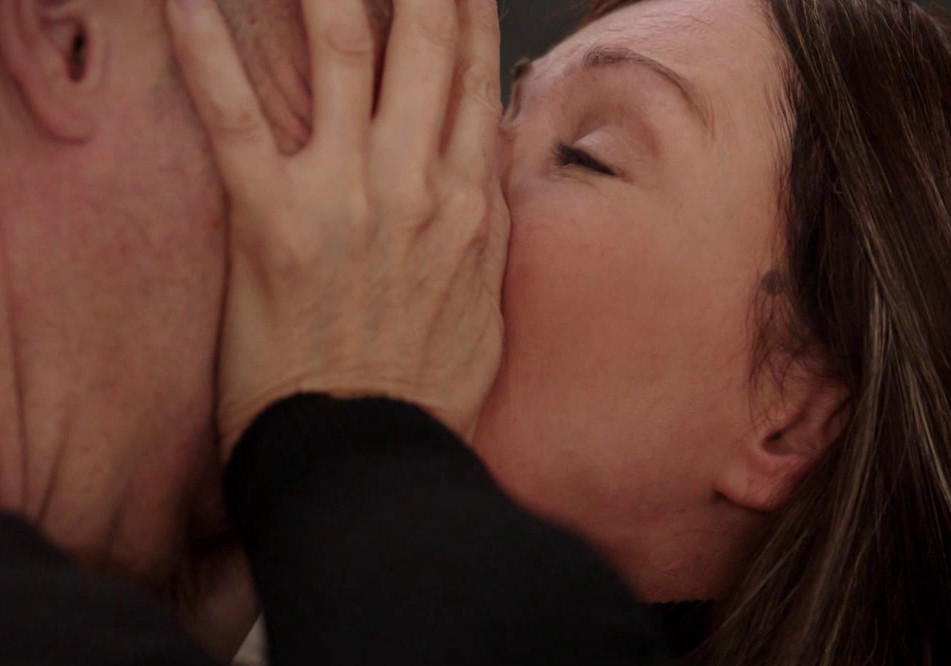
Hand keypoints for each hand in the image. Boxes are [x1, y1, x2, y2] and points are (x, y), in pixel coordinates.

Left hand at [166, 0, 507, 455]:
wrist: (375, 452)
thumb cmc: (430, 387)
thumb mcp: (488, 300)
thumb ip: (489, 222)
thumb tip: (488, 163)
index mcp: (470, 201)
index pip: (472, 73)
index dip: (462, 3)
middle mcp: (419, 182)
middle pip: (422, 40)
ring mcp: (349, 196)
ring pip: (343, 52)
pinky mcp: (274, 224)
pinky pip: (238, 118)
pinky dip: (207, 48)